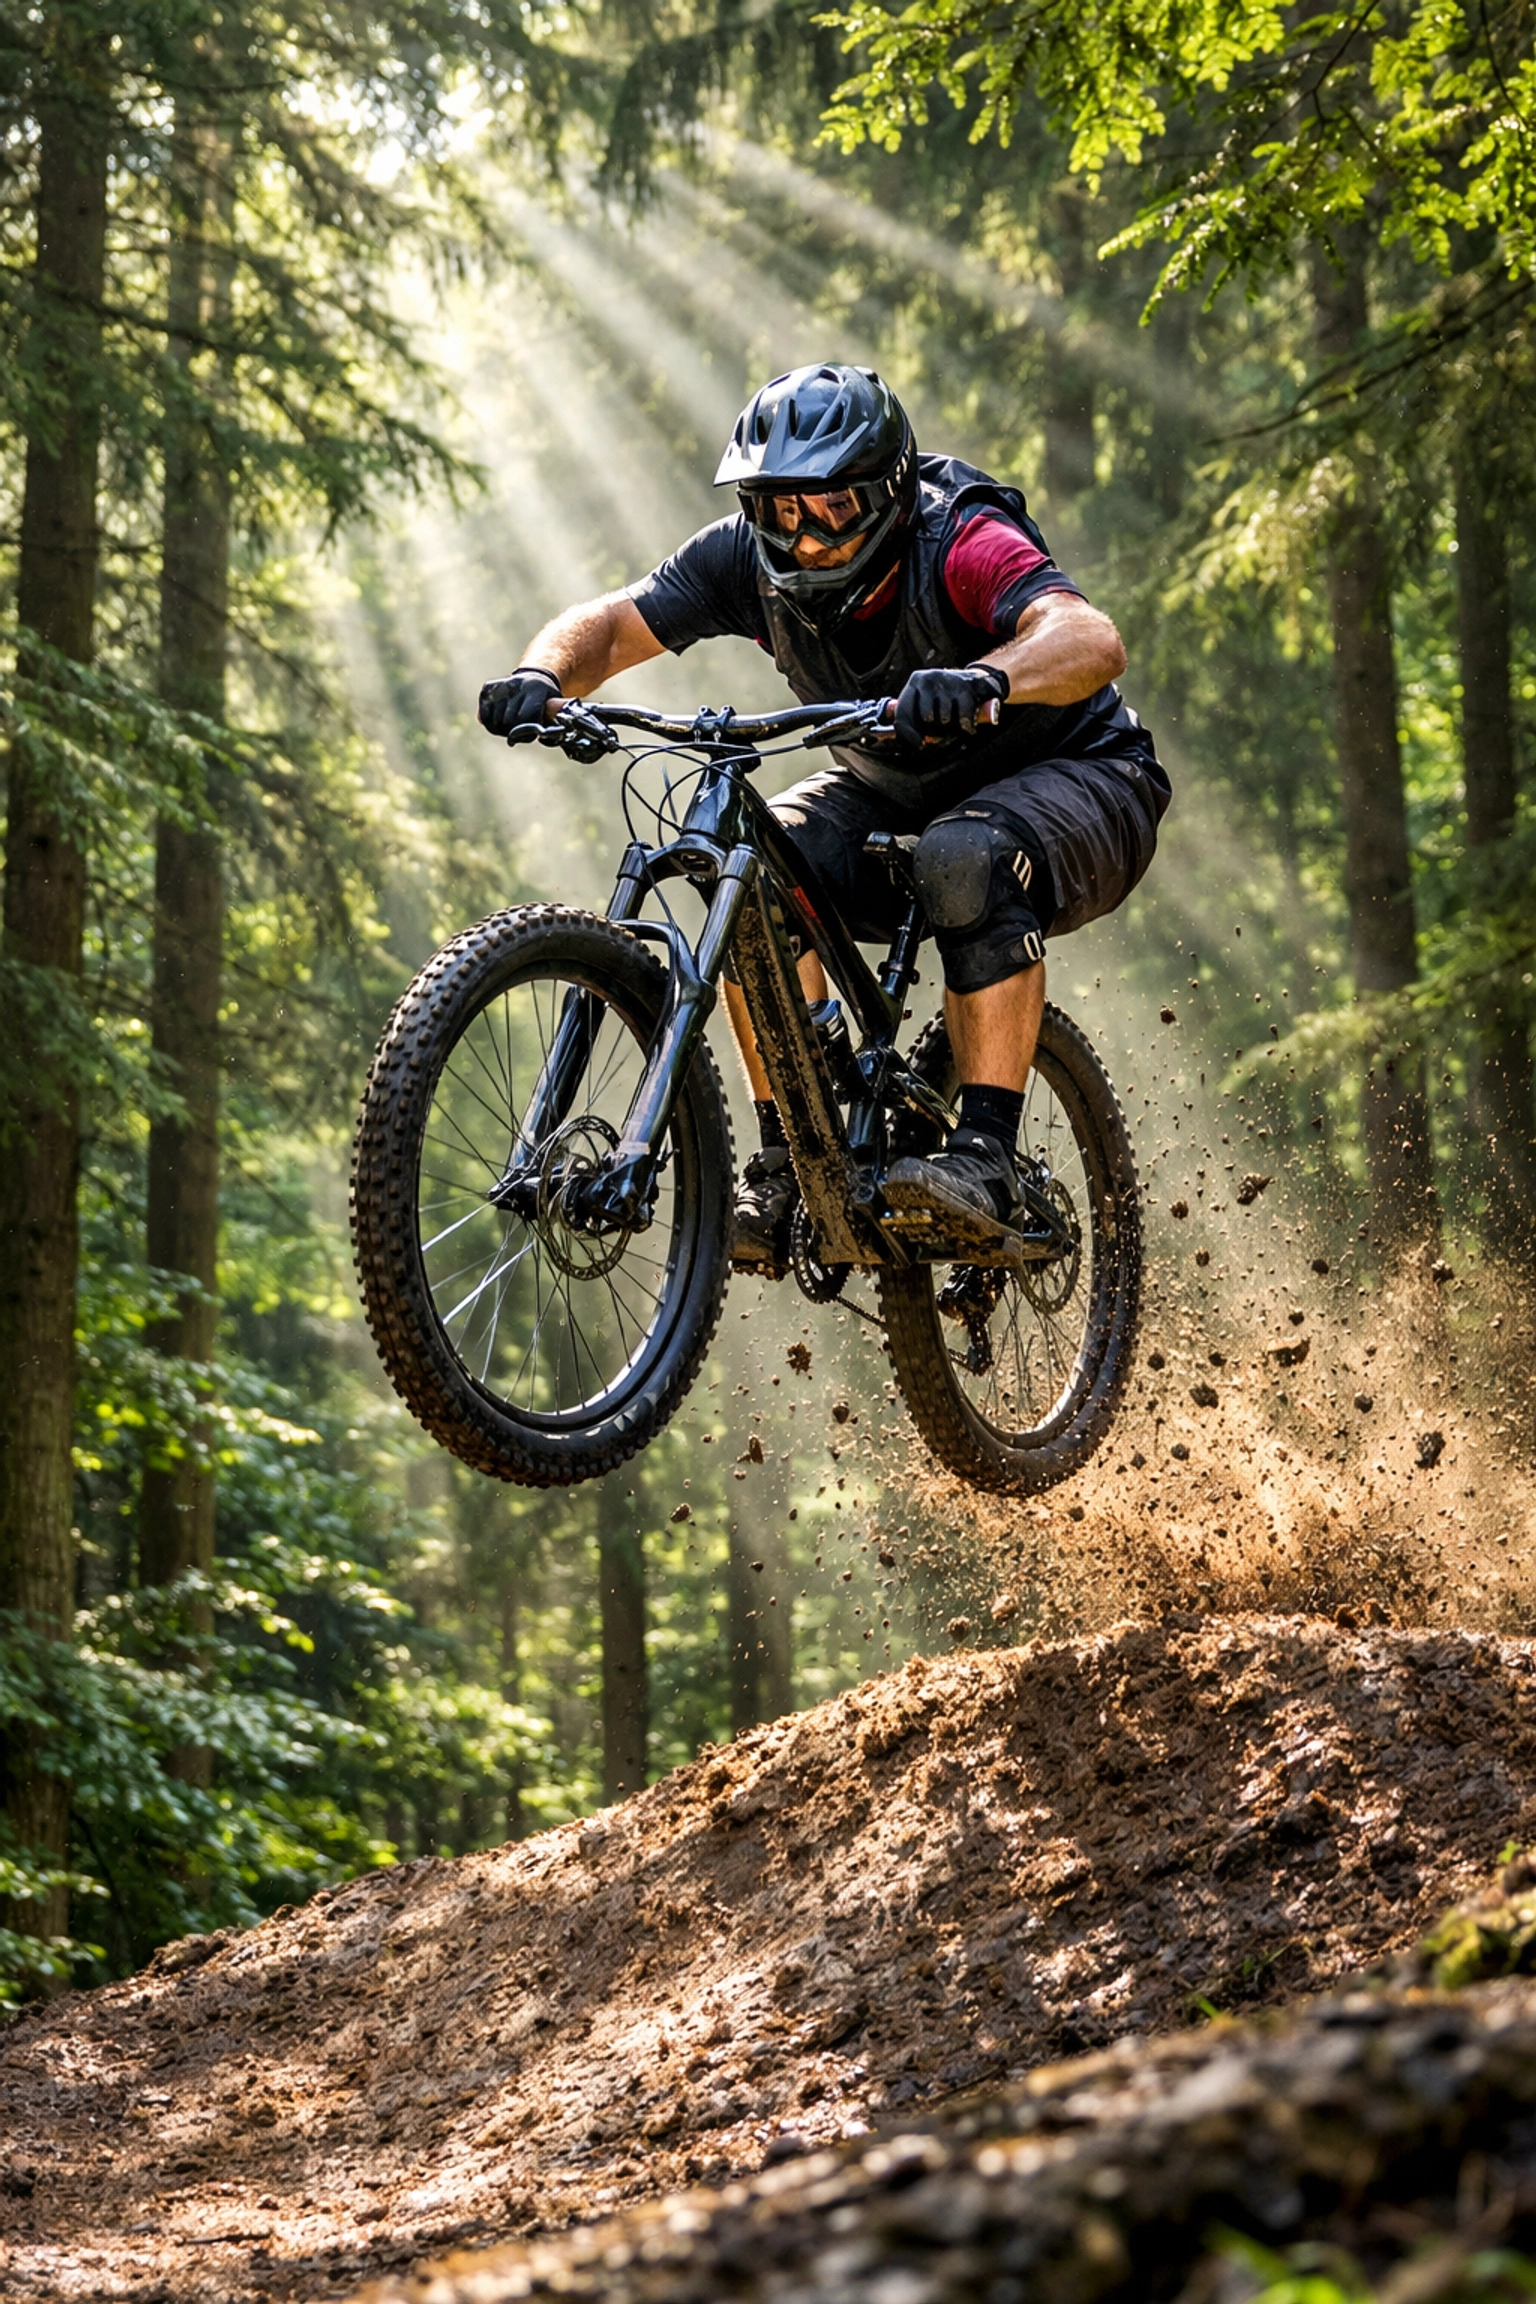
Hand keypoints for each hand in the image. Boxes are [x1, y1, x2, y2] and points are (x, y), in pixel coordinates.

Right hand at [478, 666, 562, 741]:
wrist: (536, 677)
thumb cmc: (547, 700)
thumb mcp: (554, 709)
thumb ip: (548, 724)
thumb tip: (538, 736)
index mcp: (535, 689)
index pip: (524, 718)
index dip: (526, 732)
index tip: (530, 735)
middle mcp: (516, 684)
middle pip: (507, 722)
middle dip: (512, 733)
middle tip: (518, 732)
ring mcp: (501, 685)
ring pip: (493, 721)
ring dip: (500, 730)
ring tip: (510, 726)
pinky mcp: (488, 687)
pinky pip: (483, 714)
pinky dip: (489, 722)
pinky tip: (499, 720)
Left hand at [894, 662, 1008, 747]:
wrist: (976, 680)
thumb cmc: (944, 698)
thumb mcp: (926, 702)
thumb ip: (913, 720)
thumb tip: (908, 743)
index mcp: (914, 684)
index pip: (903, 713)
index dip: (908, 734)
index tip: (919, 745)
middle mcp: (928, 679)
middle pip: (926, 719)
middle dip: (935, 731)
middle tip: (942, 731)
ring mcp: (947, 681)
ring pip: (945, 720)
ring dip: (951, 729)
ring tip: (954, 725)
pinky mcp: (966, 687)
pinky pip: (963, 718)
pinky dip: (966, 728)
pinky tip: (968, 728)